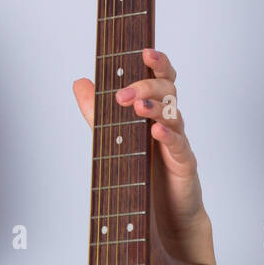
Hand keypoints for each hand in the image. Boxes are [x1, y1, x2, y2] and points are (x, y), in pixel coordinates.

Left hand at [72, 47, 216, 264]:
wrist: (165, 213)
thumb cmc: (145, 171)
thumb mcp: (115, 137)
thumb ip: (98, 111)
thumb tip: (79, 82)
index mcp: (154, 111)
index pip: (160, 78)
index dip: (157, 62)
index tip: (144, 51)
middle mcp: (168, 121)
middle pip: (167, 91)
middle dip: (146, 87)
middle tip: (123, 95)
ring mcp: (178, 141)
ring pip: (173, 115)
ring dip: (155, 108)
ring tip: (138, 106)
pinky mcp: (184, 164)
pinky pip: (179, 146)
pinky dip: (168, 138)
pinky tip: (156, 133)